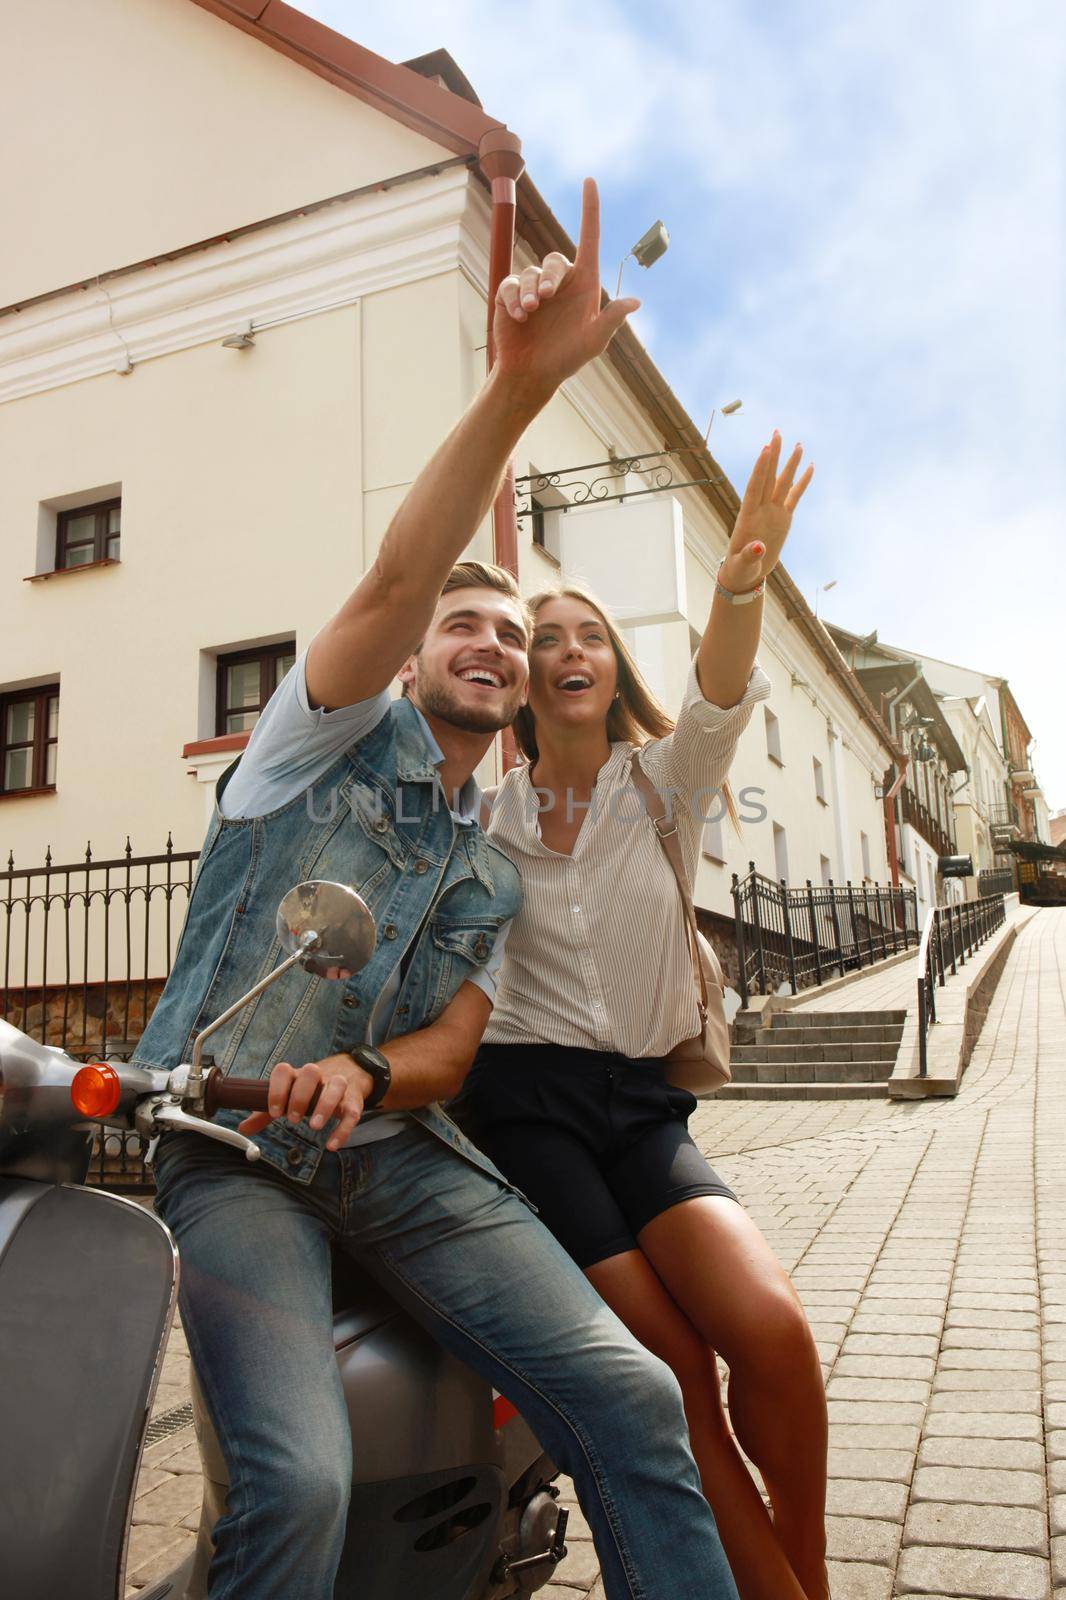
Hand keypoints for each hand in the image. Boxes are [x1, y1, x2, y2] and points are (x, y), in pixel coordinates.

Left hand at [237, 1054, 374, 1151]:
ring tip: (314, 1126)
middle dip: (300, 1096)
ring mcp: (339, 1085)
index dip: (277, 1089)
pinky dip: (343, 1129)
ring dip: (325, 1105)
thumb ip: (265, 1112)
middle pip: (311, 1072)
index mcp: (297, 1074)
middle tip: (293, 1119)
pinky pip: (353, 1112)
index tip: (274, 1112)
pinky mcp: (354, 1099)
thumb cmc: (312, 1089)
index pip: (284, 1071)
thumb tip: (243, 1128)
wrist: (351, 1071)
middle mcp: (319, 1075)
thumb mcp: (289, 1096)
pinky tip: (332, 1145)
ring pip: (335, 1086)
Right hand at [492, 178, 639, 403]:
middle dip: (550, 277)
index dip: (590, 210)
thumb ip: (612, 320)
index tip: (590, 181)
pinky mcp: (512, 295)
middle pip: (555, 259)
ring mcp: (535, 288)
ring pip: (532, 273)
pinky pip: (512, 285)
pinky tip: (519, 317)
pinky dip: (515, 299)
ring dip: (531, 292)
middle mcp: (561, 281)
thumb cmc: (567, 358)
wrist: (533, 374)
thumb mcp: (593, 341)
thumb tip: (635, 302)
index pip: (589, 239)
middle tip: (546, 299)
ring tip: (531, 312)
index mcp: (584, 284)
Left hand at [719, 432, 813, 593]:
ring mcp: (772, 512)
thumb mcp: (742, 565)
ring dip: (789, 465)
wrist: (746, 574)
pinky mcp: (783, 519)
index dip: (760, 469)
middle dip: (773, 456)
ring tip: (799, 445)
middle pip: (768, 478)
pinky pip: (794, 497)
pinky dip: (802, 483)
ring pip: (782, 483)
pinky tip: (810, 467)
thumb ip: (749, 555)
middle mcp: (760, 509)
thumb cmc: (740, 569)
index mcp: (747, 516)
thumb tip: (758, 547)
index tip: (766, 449)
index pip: (755, 487)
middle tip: (777, 433)